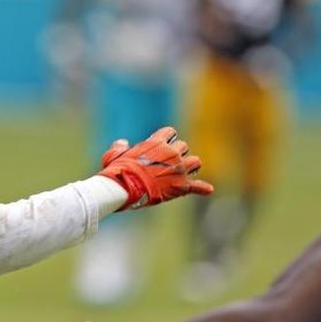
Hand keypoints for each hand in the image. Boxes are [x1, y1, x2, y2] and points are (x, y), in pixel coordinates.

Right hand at [97, 126, 213, 209]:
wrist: (126, 187)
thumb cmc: (118, 171)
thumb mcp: (113, 155)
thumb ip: (119, 147)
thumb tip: (123, 143)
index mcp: (156, 143)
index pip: (170, 132)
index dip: (167, 138)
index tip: (162, 145)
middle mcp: (171, 153)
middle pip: (183, 146)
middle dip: (178, 154)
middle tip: (170, 163)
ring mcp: (179, 169)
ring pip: (195, 162)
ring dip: (190, 166)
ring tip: (183, 174)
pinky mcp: (182, 186)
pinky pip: (197, 185)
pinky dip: (202, 188)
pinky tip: (207, 189)